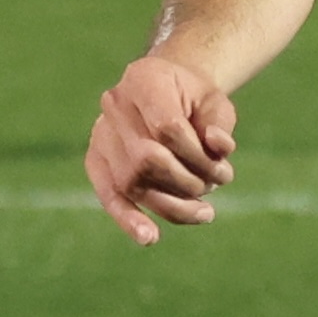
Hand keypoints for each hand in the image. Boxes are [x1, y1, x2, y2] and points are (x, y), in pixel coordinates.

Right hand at [85, 52, 239, 242]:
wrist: (168, 91)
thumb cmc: (194, 99)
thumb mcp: (216, 103)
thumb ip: (221, 125)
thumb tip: (219, 147)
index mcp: (143, 79)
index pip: (168, 127)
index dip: (197, 154)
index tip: (222, 162)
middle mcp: (114, 105)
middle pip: (146, 160)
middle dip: (187, 181)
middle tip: (213, 185)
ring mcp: (100, 134)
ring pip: (131, 183)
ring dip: (172, 205)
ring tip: (204, 213)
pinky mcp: (96, 160)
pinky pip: (109, 194)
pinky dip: (129, 218)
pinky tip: (149, 237)